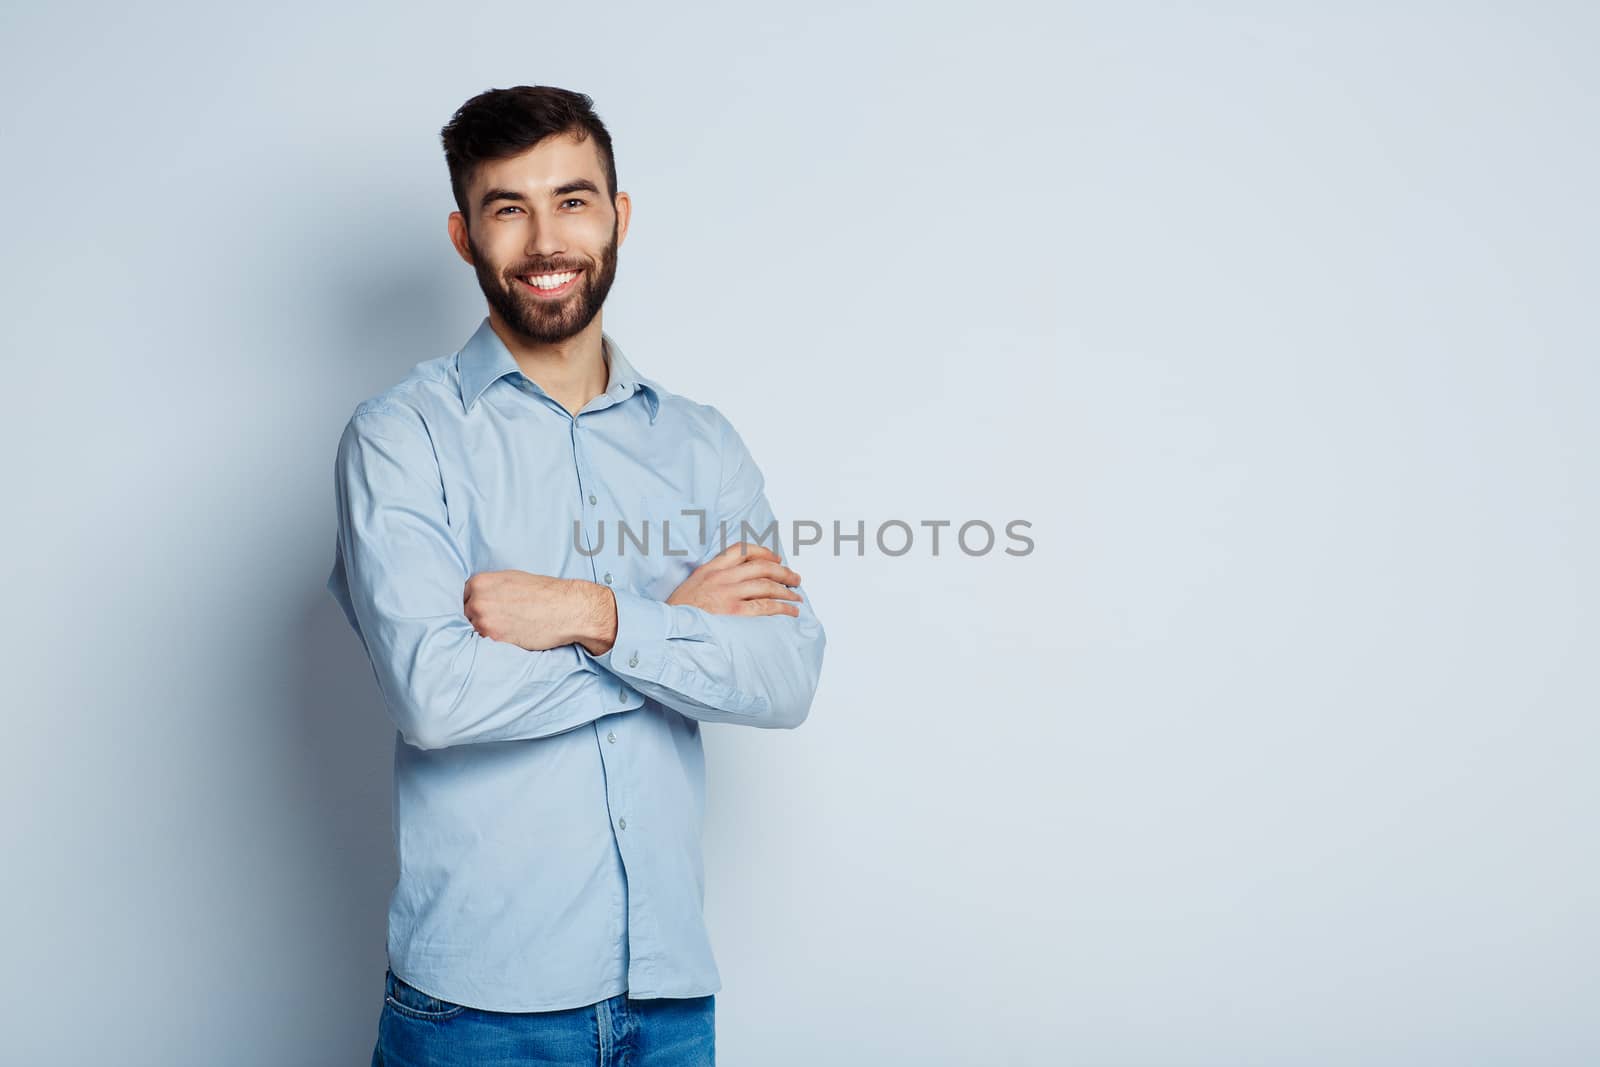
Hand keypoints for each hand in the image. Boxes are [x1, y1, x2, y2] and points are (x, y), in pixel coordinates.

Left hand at [463, 571, 593, 650]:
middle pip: (464, 615)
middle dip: (477, 619)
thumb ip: (489, 587)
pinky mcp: (495, 640)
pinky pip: (484, 644)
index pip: (462, 597)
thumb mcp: (511, 578)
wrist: (566, 608)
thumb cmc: (544, 592)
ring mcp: (484, 622)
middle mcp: (477, 601)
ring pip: (473, 631)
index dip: (472, 604)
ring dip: (484, 632)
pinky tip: (509, 636)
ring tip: (504, 628)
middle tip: (497, 620)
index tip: (482, 610)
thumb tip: (477, 597)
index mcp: (479, 583)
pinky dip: (493, 642)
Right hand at [667, 542, 803, 617]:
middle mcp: (721, 577)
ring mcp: (727, 594)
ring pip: (766, 585)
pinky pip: (764, 607)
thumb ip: (713, 577)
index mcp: (711, 568)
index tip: (776, 559)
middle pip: (761, 567)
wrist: (667, 627)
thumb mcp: (693, 584)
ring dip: (786, 590)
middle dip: (783, 572)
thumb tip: (736, 579)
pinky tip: (791, 611)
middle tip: (795, 579)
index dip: (764, 552)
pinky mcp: (733, 612)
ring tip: (797, 596)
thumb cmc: (679, 611)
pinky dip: (782, 607)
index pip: (741, 550)